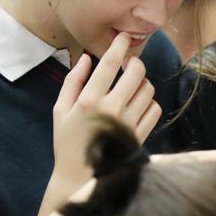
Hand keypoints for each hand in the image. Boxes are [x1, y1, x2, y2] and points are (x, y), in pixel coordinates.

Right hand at [41, 34, 160, 215]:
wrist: (82, 178)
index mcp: (89, 100)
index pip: (109, 64)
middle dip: (134, 63)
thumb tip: (87, 59)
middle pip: (136, 72)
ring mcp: (129, 123)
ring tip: (131, 88)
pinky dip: (149, 102)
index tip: (124, 37)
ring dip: (142, 83)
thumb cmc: (68, 141)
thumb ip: (73, 82)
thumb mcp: (60, 110)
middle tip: (128, 65)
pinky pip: (155, 108)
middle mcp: (111, 109)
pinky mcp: (141, 135)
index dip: (119, 46)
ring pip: (148, 89)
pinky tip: (137, 105)